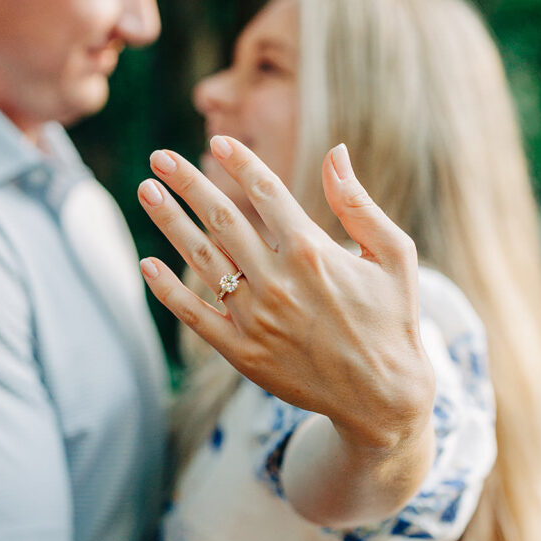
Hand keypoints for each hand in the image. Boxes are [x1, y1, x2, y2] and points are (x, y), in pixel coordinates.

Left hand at [138, 136, 433, 448]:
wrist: (382, 398)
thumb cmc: (392, 319)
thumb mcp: (394, 255)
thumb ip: (358, 203)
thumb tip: (335, 151)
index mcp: (313, 250)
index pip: (265, 191)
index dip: (238, 162)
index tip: (216, 142)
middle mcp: (278, 280)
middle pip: (221, 217)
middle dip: (187, 182)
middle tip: (159, 157)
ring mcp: (255, 317)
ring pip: (201, 259)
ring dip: (170, 222)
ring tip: (146, 191)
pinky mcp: (241, 352)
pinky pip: (194, 314)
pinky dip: (167, 290)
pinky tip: (146, 264)